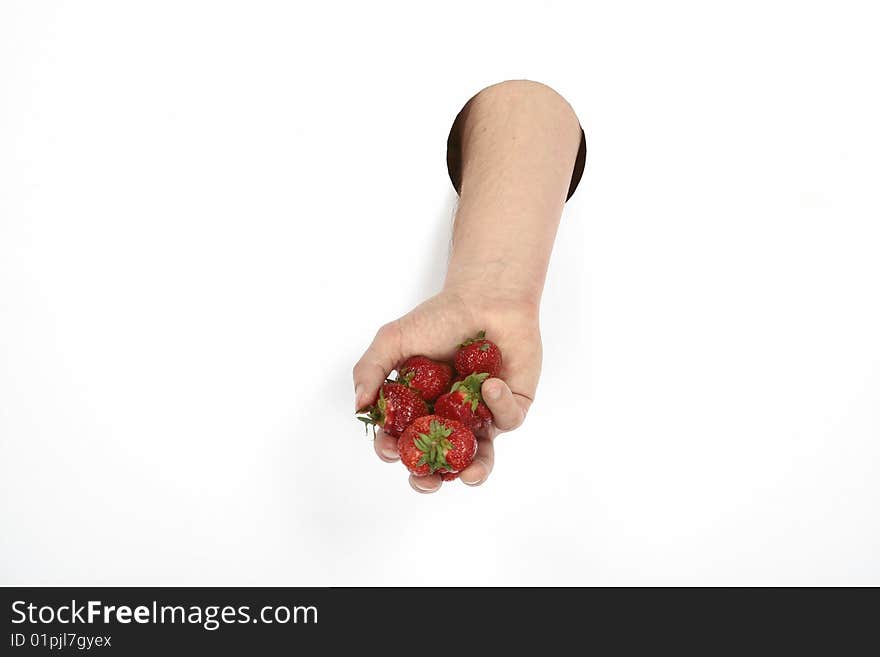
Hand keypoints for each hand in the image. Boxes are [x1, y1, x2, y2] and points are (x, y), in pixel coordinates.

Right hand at [353, 287, 539, 492]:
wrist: (484, 297)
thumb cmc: (439, 318)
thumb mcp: (394, 340)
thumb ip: (371, 369)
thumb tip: (359, 406)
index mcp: (419, 409)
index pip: (402, 440)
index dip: (394, 451)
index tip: (390, 450)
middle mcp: (449, 419)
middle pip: (439, 461)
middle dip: (431, 478)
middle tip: (427, 481)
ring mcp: (481, 416)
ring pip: (480, 456)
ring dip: (475, 471)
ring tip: (471, 474)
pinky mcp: (512, 406)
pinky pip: (507, 420)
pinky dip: (497, 406)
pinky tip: (488, 385)